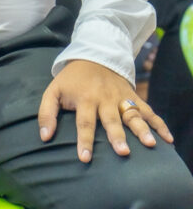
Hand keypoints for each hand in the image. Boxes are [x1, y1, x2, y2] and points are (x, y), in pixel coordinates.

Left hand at [38, 59, 173, 162]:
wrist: (93, 54)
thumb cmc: (72, 79)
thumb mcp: (53, 90)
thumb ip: (47, 113)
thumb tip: (45, 137)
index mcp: (84, 98)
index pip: (84, 122)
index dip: (85, 140)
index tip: (85, 158)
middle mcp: (104, 98)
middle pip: (111, 119)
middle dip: (117, 135)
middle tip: (123, 151)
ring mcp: (121, 97)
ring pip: (132, 114)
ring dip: (142, 129)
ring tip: (150, 144)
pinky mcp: (133, 96)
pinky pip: (147, 110)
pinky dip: (158, 123)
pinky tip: (167, 138)